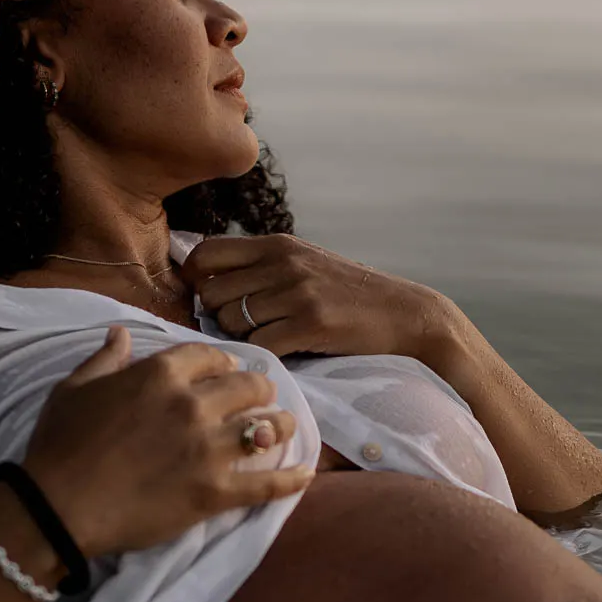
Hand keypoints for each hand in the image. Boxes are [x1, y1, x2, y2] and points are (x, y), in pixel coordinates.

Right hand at [24, 326, 310, 558]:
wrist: (57, 507)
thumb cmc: (59, 446)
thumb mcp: (73, 390)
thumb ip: (104, 359)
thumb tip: (120, 332)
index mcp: (160, 373)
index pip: (211, 355)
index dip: (223, 362)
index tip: (228, 370)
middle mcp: (193, 404)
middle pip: (249, 385)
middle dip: (259, 388)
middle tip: (262, 396)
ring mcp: (208, 449)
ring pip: (266, 427)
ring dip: (280, 424)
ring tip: (286, 426)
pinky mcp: (215, 493)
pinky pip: (267, 484)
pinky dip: (291, 479)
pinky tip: (306, 474)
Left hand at [181, 233, 453, 360]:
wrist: (405, 314)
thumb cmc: (348, 296)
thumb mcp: (303, 265)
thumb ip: (260, 268)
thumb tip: (203, 283)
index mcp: (276, 244)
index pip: (204, 253)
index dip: (197, 281)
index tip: (213, 303)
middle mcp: (282, 262)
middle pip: (210, 292)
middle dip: (217, 317)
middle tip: (243, 330)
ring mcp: (297, 292)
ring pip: (231, 321)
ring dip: (242, 339)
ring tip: (269, 341)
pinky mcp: (311, 323)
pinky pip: (260, 345)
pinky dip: (263, 356)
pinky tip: (282, 355)